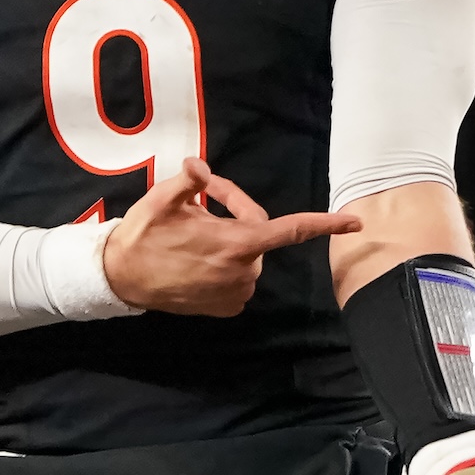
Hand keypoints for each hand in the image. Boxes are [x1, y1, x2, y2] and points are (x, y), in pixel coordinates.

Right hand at [102, 158, 361, 316]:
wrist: (120, 279)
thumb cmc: (144, 236)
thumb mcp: (164, 199)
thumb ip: (192, 181)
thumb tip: (201, 166)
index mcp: (235, 243)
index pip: (289, 230)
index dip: (324, 225)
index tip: (354, 223)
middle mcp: (242, 272)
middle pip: (258, 235)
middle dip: (238, 216)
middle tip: (204, 201)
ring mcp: (235, 294)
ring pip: (248, 256)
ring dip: (231, 241)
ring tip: (194, 234)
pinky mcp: (226, 308)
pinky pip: (238, 277)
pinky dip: (226, 265)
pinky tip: (197, 259)